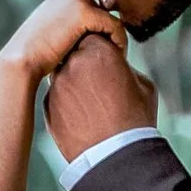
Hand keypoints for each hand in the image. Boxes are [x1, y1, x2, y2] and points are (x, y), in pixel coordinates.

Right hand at [0, 0, 125, 86]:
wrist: (23, 58)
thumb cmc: (40, 51)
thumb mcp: (59, 28)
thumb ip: (77, 21)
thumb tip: (101, 28)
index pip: (99, 6)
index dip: (104, 28)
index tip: (106, 46)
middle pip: (108, 11)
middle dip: (110, 32)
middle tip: (111, 53)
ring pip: (113, 18)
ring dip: (117, 38)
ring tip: (114, 57)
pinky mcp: (85, 12)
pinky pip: (115, 26)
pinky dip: (120, 42)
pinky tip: (117, 56)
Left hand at [46, 31, 157, 158]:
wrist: (114, 156)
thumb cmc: (136, 120)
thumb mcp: (143, 86)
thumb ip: (126, 67)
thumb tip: (117, 66)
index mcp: (101, 52)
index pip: (95, 34)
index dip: (104, 46)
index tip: (111, 58)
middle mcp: (74, 63)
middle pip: (74, 49)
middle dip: (85, 58)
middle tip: (99, 75)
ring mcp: (57, 84)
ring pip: (62, 71)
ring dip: (74, 78)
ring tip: (91, 97)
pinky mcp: (47, 105)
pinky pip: (56, 94)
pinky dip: (66, 99)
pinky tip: (82, 113)